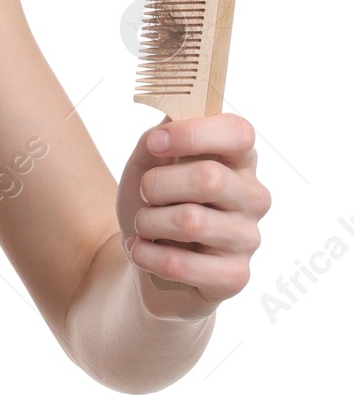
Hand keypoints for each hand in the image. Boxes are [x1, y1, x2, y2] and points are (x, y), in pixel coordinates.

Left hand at [116, 112, 270, 318]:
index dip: (193, 134)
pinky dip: (147, 255)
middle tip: (145, 194)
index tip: (154, 144)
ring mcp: (248, 238)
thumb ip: (158, 138)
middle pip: (209, 178)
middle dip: (157, 184)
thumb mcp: (146, 163)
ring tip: (144, 226)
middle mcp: (253, 197)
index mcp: (238, 160)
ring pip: (190, 221)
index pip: (239, 133)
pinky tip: (142, 252)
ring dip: (148, 222)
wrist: (147, 258)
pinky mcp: (235, 276)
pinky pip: (180, 264)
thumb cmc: (155, 202)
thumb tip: (171, 118)